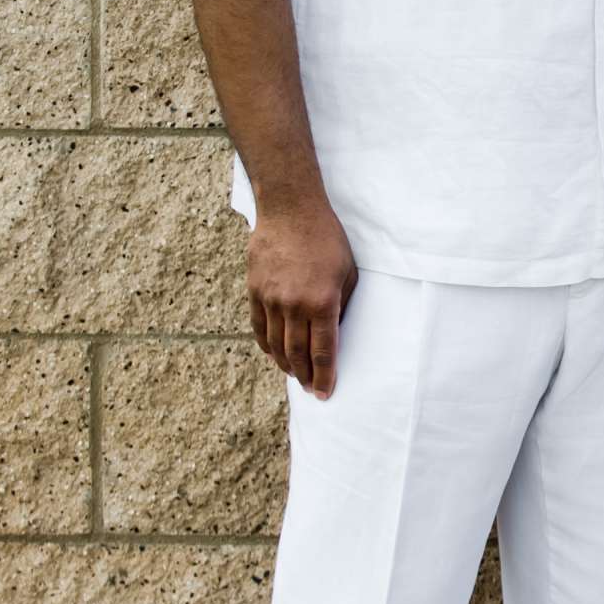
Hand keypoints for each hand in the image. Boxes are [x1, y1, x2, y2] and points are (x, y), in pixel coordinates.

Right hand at [247, 202, 357, 397]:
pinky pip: (259, 327)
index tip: (325, 393)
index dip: (325, 376)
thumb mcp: (347, 273)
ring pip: (276, 344)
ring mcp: (271, 299)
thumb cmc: (327, 239)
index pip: (323, 352)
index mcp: (322, 302)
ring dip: (286, 364)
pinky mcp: (255, 291)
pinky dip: (266, 345)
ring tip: (295, 375)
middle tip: (311, 388)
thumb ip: (340, 305)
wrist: (291, 210)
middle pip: (297, 353)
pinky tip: (274, 354)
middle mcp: (294, 305)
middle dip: (305, 376)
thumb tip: (332, 333)